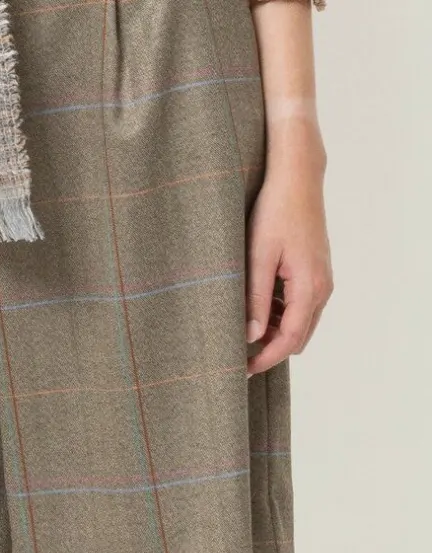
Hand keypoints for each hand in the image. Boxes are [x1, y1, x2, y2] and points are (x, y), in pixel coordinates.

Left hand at [246, 122, 332, 375]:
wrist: (297, 175)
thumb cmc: (276, 210)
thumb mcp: (258, 256)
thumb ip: (255, 299)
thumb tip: (250, 337)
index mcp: (309, 287)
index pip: (289, 340)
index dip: (265, 359)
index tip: (241, 370)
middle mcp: (322, 288)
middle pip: (298, 338)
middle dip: (270, 350)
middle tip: (237, 356)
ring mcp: (321, 279)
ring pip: (300, 324)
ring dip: (274, 333)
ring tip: (242, 331)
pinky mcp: (316, 271)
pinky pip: (300, 307)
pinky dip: (280, 316)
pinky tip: (256, 308)